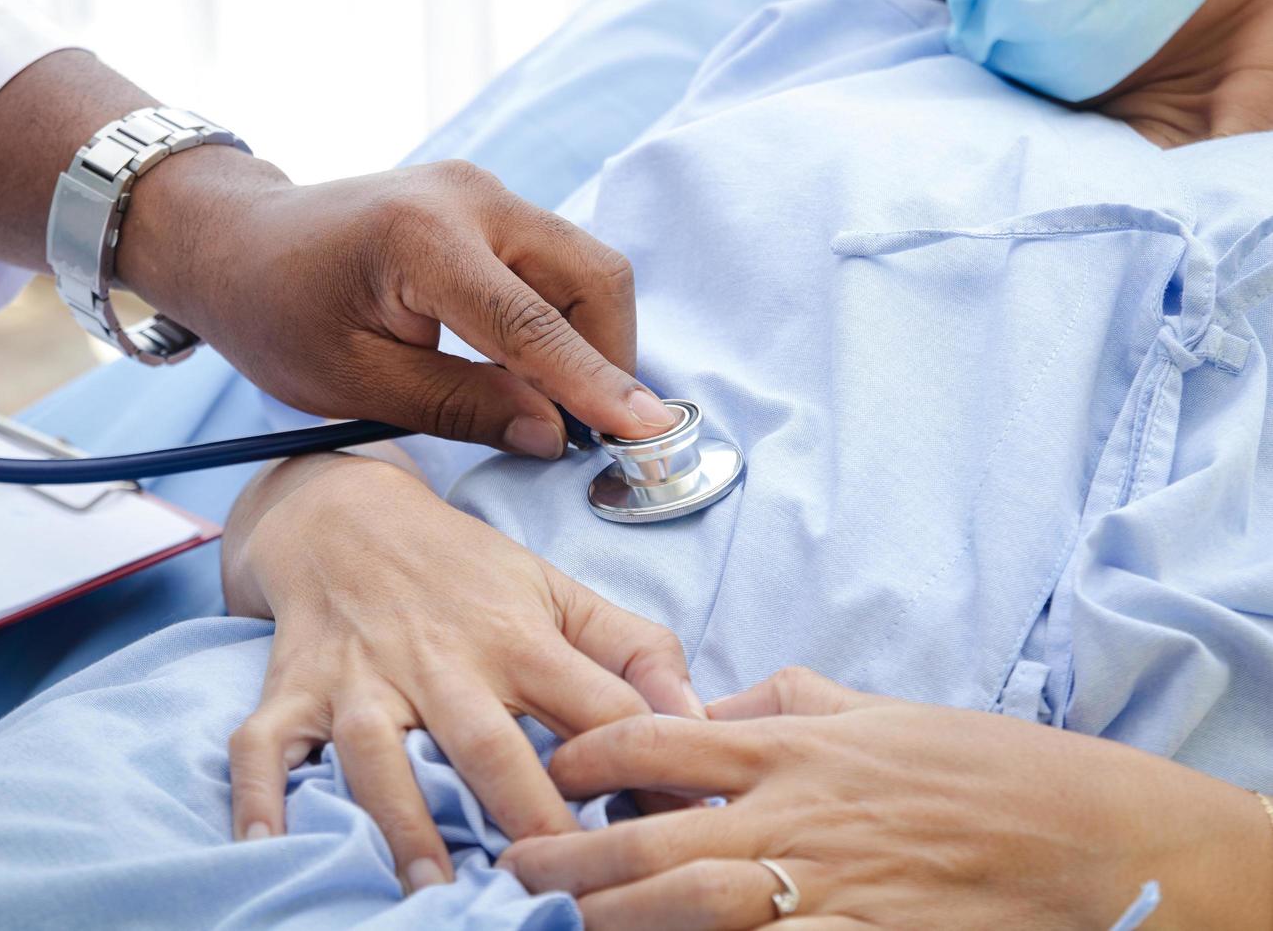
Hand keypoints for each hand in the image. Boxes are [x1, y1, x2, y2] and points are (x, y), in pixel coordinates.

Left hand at [118, 148, 675, 455]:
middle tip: (597, 433)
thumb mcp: (354, 383)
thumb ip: (460, 406)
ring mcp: (484, 191)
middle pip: (592, 275)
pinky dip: (567, 317)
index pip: (534, 324)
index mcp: (424, 240)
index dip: (596, 384)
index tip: (649, 431)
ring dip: (593, 339)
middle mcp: (471, 197)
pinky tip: (542, 368)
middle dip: (609, 358)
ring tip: (567, 407)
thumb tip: (553, 435)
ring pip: (586, 266)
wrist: (236, 243)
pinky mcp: (488, 203)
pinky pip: (558, 260)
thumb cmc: (275, 316)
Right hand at [222, 455, 705, 891]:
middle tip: (558, 889)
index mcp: (518, 635)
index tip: (671, 835)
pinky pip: (265, 744)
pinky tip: (265, 846)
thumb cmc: (465, 569)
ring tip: (433, 895)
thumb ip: (635, 650)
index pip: (591, 706)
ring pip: (378, 752)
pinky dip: (259, 794)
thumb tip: (702, 720)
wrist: (346, 514)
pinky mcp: (292, 686)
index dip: (636, 768)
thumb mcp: (558, 590)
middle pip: (486, 741)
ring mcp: (359, 675)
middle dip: (525, 815)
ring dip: (402, 822)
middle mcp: (440, 658)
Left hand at [499, 668, 1272, 929]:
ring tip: (558, 924)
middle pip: (653, 834)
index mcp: (793, 746)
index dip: (590, 753)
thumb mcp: (881, 709)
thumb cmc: (987, 766)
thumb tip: (720, 701)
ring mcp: (824, 883)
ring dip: (617, 917)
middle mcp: (794, 812)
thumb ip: (792, 700)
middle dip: (571, 854)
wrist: (1093, 838)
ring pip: (691, 903)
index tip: (549, 769)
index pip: (660, 738)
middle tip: (513, 868)